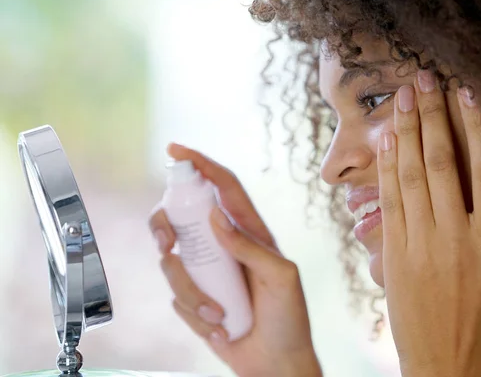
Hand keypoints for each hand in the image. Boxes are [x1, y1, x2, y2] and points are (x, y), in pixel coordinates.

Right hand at [149, 144, 321, 376]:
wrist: (275, 363)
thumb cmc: (288, 319)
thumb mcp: (281, 277)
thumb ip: (250, 246)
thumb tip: (216, 216)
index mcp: (249, 232)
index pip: (223, 187)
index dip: (200, 164)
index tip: (175, 150)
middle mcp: (223, 246)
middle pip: (180, 217)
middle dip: (166, 227)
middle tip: (169, 244)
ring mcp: (206, 272)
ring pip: (172, 264)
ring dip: (192, 294)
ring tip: (222, 318)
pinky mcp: (194, 298)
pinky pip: (176, 298)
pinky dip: (195, 316)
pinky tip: (220, 328)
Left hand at [377, 77, 480, 375]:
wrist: (442, 367)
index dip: (476, 128)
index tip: (469, 95)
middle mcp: (452, 235)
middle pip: (441, 163)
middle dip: (431, 116)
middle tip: (424, 80)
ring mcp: (418, 243)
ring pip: (410, 177)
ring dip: (405, 133)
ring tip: (401, 98)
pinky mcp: (392, 254)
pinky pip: (389, 203)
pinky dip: (386, 170)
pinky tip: (386, 143)